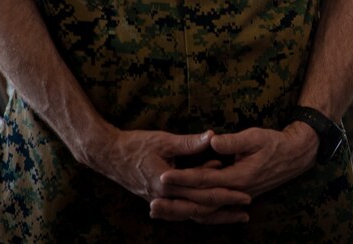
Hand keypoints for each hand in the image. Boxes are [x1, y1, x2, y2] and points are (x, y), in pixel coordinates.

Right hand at [87, 126, 252, 222]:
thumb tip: (213, 136)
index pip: (203, 192)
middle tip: (246, 212)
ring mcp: (159, 201)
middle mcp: (164, 198)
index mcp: (168, 184)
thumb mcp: (164, 140)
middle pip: (200, 209)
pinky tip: (209, 211)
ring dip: (213, 216)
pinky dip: (197, 212)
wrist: (106, 155)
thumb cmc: (134, 145)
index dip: (225, 194)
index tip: (245, 195)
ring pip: (190, 214)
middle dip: (224, 210)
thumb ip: (189, 143)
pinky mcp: (156, 199)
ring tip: (234, 216)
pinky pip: (181, 210)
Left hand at [152, 123, 318, 222]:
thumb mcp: (255, 136)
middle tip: (152, 203)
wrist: (295, 156)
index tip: (163, 176)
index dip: (183, 179)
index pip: (204, 181)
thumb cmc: (275, 143)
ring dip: (181, 212)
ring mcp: (237, 197)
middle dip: (175, 204)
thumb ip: (233, 141)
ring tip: (159, 210)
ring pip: (205, 211)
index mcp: (238, 177)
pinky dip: (195, 212)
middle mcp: (236, 192)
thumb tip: (212, 140)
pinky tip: (181, 211)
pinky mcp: (236, 197)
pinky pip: (212, 210)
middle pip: (200, 204)